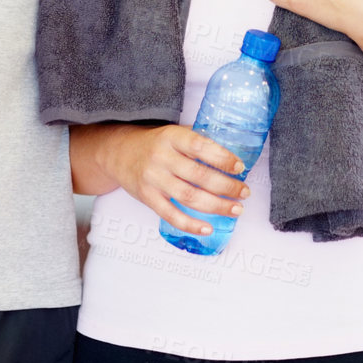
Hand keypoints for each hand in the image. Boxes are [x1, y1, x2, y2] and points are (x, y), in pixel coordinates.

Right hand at [104, 124, 250, 235]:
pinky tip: (208, 228)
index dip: (222, 157)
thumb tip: (231, 155)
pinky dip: (191, 224)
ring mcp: (153, 179)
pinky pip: (171, 215)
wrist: (118, 153)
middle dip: (226, 186)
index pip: (200, 146)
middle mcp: (162, 157)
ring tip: (235, 209)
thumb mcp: (173, 133)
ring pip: (189, 197)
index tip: (240, 167)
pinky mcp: (147, 198)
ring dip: (216, 206)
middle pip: (199, 175)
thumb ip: (197, 142)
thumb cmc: (154, 144)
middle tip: (244, 192)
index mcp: (171, 137)